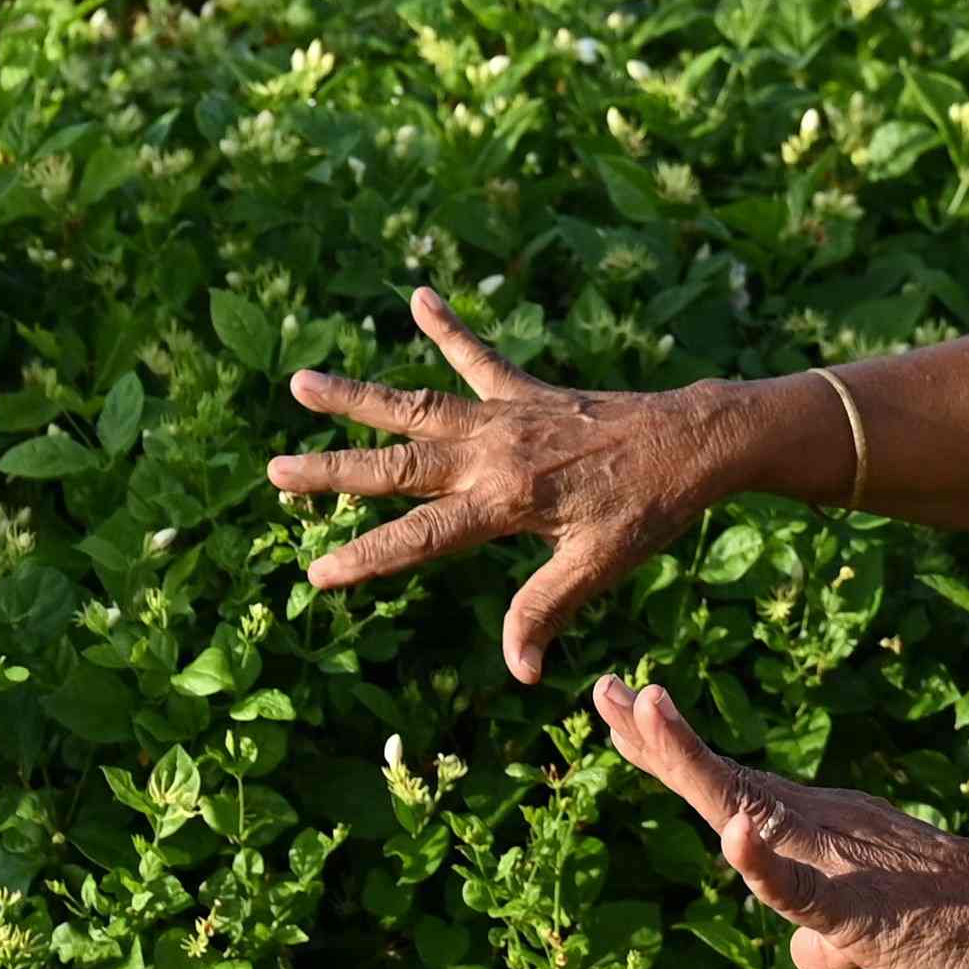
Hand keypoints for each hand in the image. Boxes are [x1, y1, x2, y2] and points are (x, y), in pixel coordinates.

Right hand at [271, 289, 752, 683]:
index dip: (367, 558)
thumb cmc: (650, 508)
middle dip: (332, 470)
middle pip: (397, 465)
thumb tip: (518, 672)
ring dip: (357, 396)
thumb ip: (545, 609)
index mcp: (506, 500)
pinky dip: (449, 326)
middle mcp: (493, 452)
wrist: (695, 440)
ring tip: (299, 382)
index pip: (420, 538)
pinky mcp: (527, 392)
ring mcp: (505, 416)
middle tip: (272, 471)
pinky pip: (479, 356)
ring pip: (416, 404)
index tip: (316, 573)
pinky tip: (420, 295)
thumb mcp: (601, 567)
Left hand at [590, 672, 968, 968]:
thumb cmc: (963, 930)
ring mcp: (836, 860)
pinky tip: (729, 839)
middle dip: (655, 737)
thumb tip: (808, 958)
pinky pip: (801, 886)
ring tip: (641, 713)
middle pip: (721, 779)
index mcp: (821, 828)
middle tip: (602, 688)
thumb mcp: (876, 934)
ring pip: (746, 809)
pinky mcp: (858, 907)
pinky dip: (763, 863)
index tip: (623, 704)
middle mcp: (820, 826)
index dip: (671, 748)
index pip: (731, 784)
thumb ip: (832, 940)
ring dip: (690, 765)